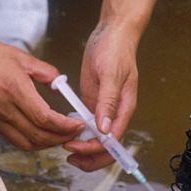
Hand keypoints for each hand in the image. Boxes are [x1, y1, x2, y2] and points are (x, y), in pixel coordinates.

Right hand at [0, 30, 82, 149]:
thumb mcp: (20, 56)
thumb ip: (45, 71)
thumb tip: (60, 84)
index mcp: (14, 88)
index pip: (44, 117)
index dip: (64, 125)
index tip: (77, 123)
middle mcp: (3, 107)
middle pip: (38, 135)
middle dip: (61, 137)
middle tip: (75, 132)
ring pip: (26, 142)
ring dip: (47, 143)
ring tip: (61, 135)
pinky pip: (14, 139)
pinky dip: (31, 142)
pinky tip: (40, 134)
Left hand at [64, 22, 138, 171]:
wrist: (112, 34)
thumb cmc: (115, 50)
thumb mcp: (111, 74)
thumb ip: (108, 102)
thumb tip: (105, 130)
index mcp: (124, 108)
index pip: (113, 140)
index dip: (95, 149)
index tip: (75, 146)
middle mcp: (116, 113)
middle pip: (108, 147)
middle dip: (91, 157)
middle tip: (70, 156)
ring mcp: (104, 110)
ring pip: (98, 140)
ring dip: (85, 150)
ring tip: (66, 150)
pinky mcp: (94, 103)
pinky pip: (89, 126)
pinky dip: (80, 134)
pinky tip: (66, 134)